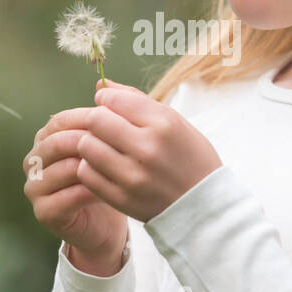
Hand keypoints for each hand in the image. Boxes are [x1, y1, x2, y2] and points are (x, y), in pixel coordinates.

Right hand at [23, 111, 128, 268]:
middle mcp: (34, 161)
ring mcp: (35, 187)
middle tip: (118, 144)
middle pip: (57, 143)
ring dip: (92, 167)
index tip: (117, 120)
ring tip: (119, 166)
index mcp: (46, 139)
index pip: (60, 121)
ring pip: (62, 170)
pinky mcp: (43, 212)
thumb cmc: (108, 177)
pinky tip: (111, 189)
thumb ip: (107, 113)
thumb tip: (103, 82)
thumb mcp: (109, 143)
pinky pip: (66, 198)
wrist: (107, 222)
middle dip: (88, 142)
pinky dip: (90, 192)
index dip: (87, 119)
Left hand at [67, 77, 223, 223]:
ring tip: (104, 147)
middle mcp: (148, 149)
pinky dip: (90, 167)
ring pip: (86, 147)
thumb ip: (137, 100)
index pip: (114, 100)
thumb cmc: (191, 159)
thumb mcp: (175, 123)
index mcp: (164, 124)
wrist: (204, 207)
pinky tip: (105, 167)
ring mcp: (133, 176)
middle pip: (95, 121)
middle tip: (102, 125)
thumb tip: (101, 85)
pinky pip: (87, 174)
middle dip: (94, 119)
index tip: (109, 104)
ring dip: (90, 143)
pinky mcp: (121, 198)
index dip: (106, 98)